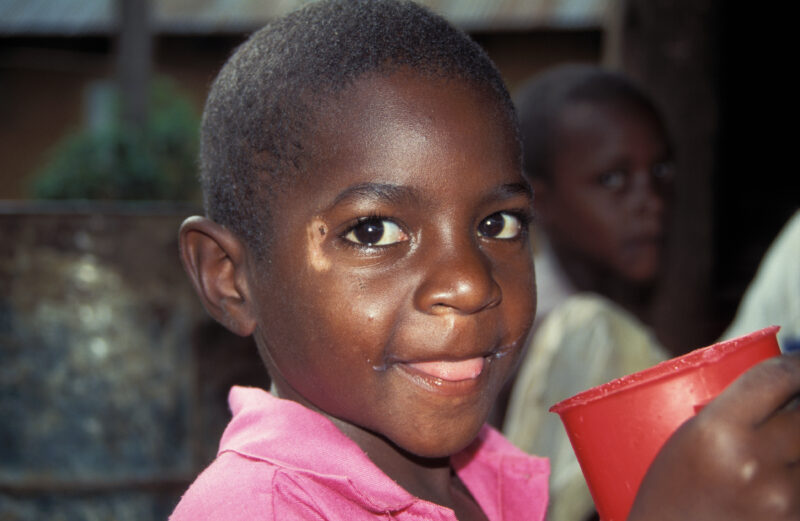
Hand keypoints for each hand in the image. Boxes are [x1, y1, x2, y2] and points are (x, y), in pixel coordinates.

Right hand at [628, 354, 799, 520]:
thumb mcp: (686, 443)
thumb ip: (733, 413)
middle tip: (790, 402)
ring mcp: (783, 500)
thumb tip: (786, 385)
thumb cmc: (667, 497)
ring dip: (799, 443)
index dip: (797, 363)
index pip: (777, 378)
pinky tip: (782, 472)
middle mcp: (755, 463)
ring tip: (781, 441)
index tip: (798, 363)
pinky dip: (797, 475)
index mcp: (717, 432)